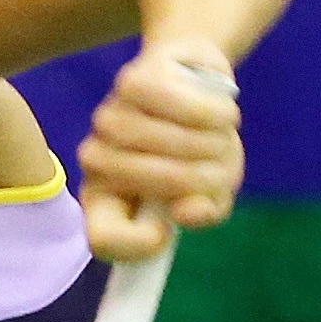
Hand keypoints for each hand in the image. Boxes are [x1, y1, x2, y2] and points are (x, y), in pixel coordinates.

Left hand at [76, 39, 242, 262]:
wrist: (199, 77)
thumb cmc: (200, 146)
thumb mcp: (213, 191)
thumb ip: (205, 212)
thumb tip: (186, 212)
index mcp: (107, 200)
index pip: (103, 240)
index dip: (139, 244)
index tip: (169, 231)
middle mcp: (97, 161)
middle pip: (148, 183)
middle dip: (198, 178)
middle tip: (218, 168)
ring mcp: (109, 118)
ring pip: (165, 142)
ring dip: (211, 143)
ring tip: (223, 138)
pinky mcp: (130, 82)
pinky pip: (179, 105)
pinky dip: (213, 113)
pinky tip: (221, 114)